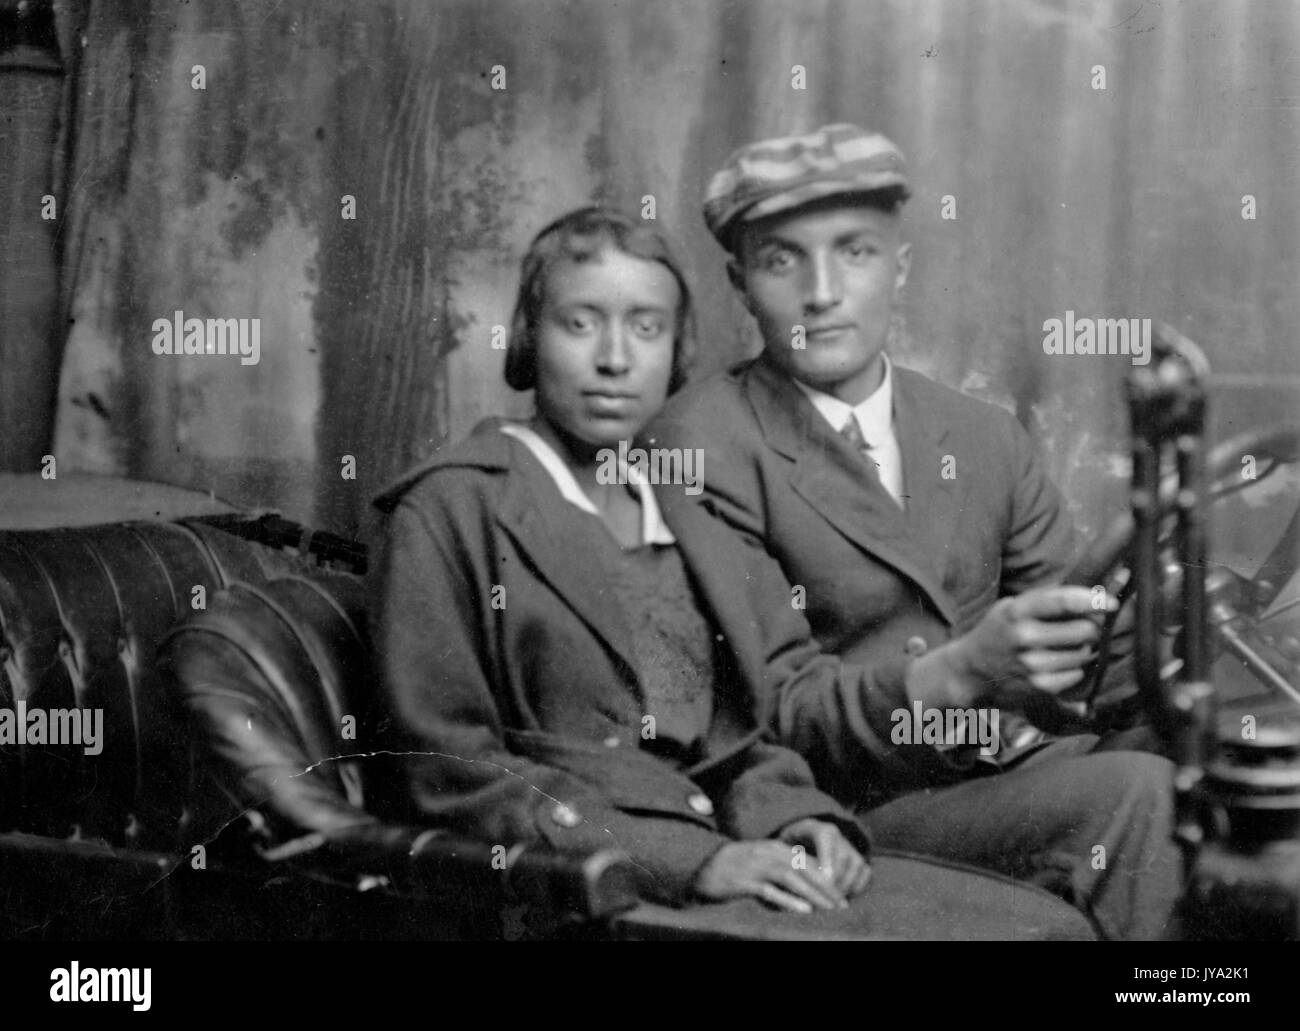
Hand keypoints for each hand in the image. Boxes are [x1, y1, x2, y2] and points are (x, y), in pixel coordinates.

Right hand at [692, 839, 849, 912]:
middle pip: (804, 870)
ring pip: (791, 879)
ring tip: (828, 910)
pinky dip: (788, 900)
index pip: (809, 862)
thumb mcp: (764, 861)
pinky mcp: (745, 882)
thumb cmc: (739, 866)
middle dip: (826, 889)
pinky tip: (803, 911)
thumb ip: (785, 867)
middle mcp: (769, 854)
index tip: (843, 897)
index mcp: (777, 848)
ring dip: (812, 894)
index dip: (828, 879)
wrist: (704, 865)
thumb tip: (813, 886)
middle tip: (842, 907)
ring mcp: (757, 867)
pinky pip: (770, 891)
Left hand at [778, 818, 871, 897]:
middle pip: (842, 856)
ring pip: (856, 864)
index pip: (824, 838)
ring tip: (834, 903)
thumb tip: (790, 883)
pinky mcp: (857, 858)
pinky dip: (858, 887)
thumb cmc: (785, 852)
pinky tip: (845, 898)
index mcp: (813, 827)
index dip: (827, 859)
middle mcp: (835, 834)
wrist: (798, 843)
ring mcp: (848, 845)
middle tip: (827, 900)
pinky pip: (865, 872)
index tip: (825, 881)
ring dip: (846, 886)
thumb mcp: (779, 852)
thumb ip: (786, 863)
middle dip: (836, 880)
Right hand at [911, 586, 1112, 718]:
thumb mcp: (1013, 607)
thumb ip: (1048, 600)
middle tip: (1079, 627)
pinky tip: (1055, 664)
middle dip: (1090, 627)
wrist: (971, 671)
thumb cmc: (1000, 631)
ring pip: (1085, 653)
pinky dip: (1073, 669)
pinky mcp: (1041, 687)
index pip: (1063, 602)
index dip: (1093, 601)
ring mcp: (1033, 664)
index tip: (1112, 602)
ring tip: (1061, 647)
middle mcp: (1025, 637)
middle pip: (1085, 630)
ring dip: (1082, 649)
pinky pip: (1077, 674)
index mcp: (1018, 611)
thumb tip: (1098, 594)